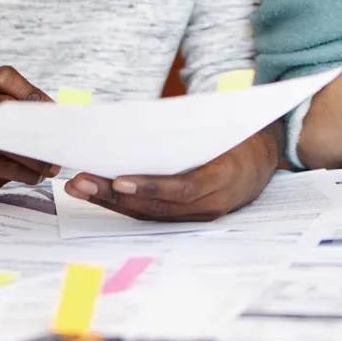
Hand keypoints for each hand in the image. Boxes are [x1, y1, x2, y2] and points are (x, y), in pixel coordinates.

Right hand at [0, 66, 59, 203]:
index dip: (31, 91)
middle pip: (6, 108)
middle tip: (59, 141)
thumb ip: (23, 121)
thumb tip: (61, 124)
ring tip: (51, 165)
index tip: (54, 109)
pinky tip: (34, 176)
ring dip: (34, 154)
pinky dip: (24, 172)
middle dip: (38, 126)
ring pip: (4, 137)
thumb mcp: (0, 129)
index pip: (4, 77)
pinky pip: (0, 164)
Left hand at [62, 124, 279, 220]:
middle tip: (81, 182)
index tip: (120, 180)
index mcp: (224, 177)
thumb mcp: (223, 126)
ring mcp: (199, 215)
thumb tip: (144, 123)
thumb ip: (190, 129)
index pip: (183, 188)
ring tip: (79, 187)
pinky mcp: (187, 217)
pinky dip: (125, 204)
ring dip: (112, 201)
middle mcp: (211, 204)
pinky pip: (153, 213)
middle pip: (157, 205)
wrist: (263, 160)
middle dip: (115, 195)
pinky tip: (100, 192)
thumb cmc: (238, 135)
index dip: (151, 187)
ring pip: (150, 212)